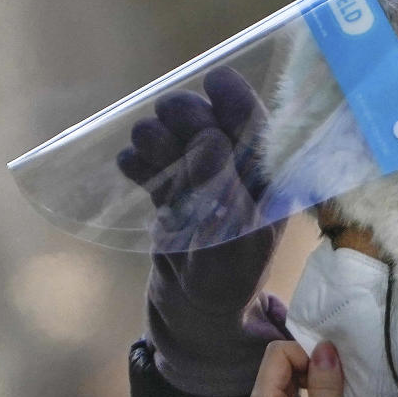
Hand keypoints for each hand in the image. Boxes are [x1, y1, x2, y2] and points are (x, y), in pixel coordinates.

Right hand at [117, 68, 287, 395]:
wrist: (191, 317)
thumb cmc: (224, 282)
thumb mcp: (231, 240)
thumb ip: (222, 189)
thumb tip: (210, 140)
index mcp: (268, 185)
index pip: (257, 130)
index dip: (238, 101)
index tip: (216, 79)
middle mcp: (238, 178)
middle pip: (212, 127)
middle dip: (189, 116)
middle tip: (166, 114)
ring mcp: (203, 184)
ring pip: (179, 142)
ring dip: (159, 135)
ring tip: (144, 144)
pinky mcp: (173, 196)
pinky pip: (155, 165)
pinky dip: (140, 161)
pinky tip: (129, 166)